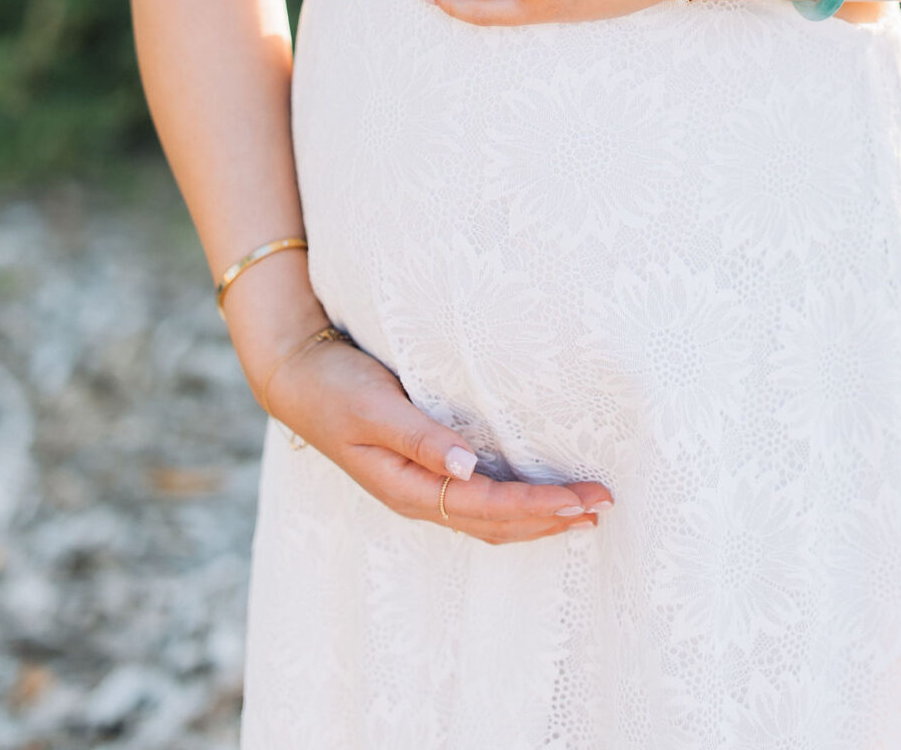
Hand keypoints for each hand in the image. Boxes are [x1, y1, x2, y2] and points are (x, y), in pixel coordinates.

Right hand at [259, 327, 612, 543]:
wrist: (297, 376)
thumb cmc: (335, 388)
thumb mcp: (374, 409)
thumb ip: (419, 438)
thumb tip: (466, 468)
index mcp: (409, 488)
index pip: (487, 507)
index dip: (537, 507)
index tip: (581, 500)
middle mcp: (420, 496)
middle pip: (496, 523)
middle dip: (550, 519)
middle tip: (603, 506)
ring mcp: (421, 487)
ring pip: (489, 519)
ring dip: (538, 517)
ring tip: (583, 511)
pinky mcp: (424, 469)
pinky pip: (478, 501)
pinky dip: (514, 503)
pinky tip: (536, 494)